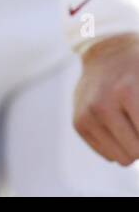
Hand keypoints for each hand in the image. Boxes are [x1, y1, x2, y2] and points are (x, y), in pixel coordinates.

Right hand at [73, 33, 138, 164]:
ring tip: (132, 124)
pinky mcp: (78, 122)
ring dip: (132, 146)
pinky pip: (107, 154)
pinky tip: (118, 126)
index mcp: (128, 92)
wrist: (108, 53)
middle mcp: (102, 105)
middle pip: (136, 153)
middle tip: (138, 121)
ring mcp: (87, 114)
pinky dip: (118, 145)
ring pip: (122, 159)